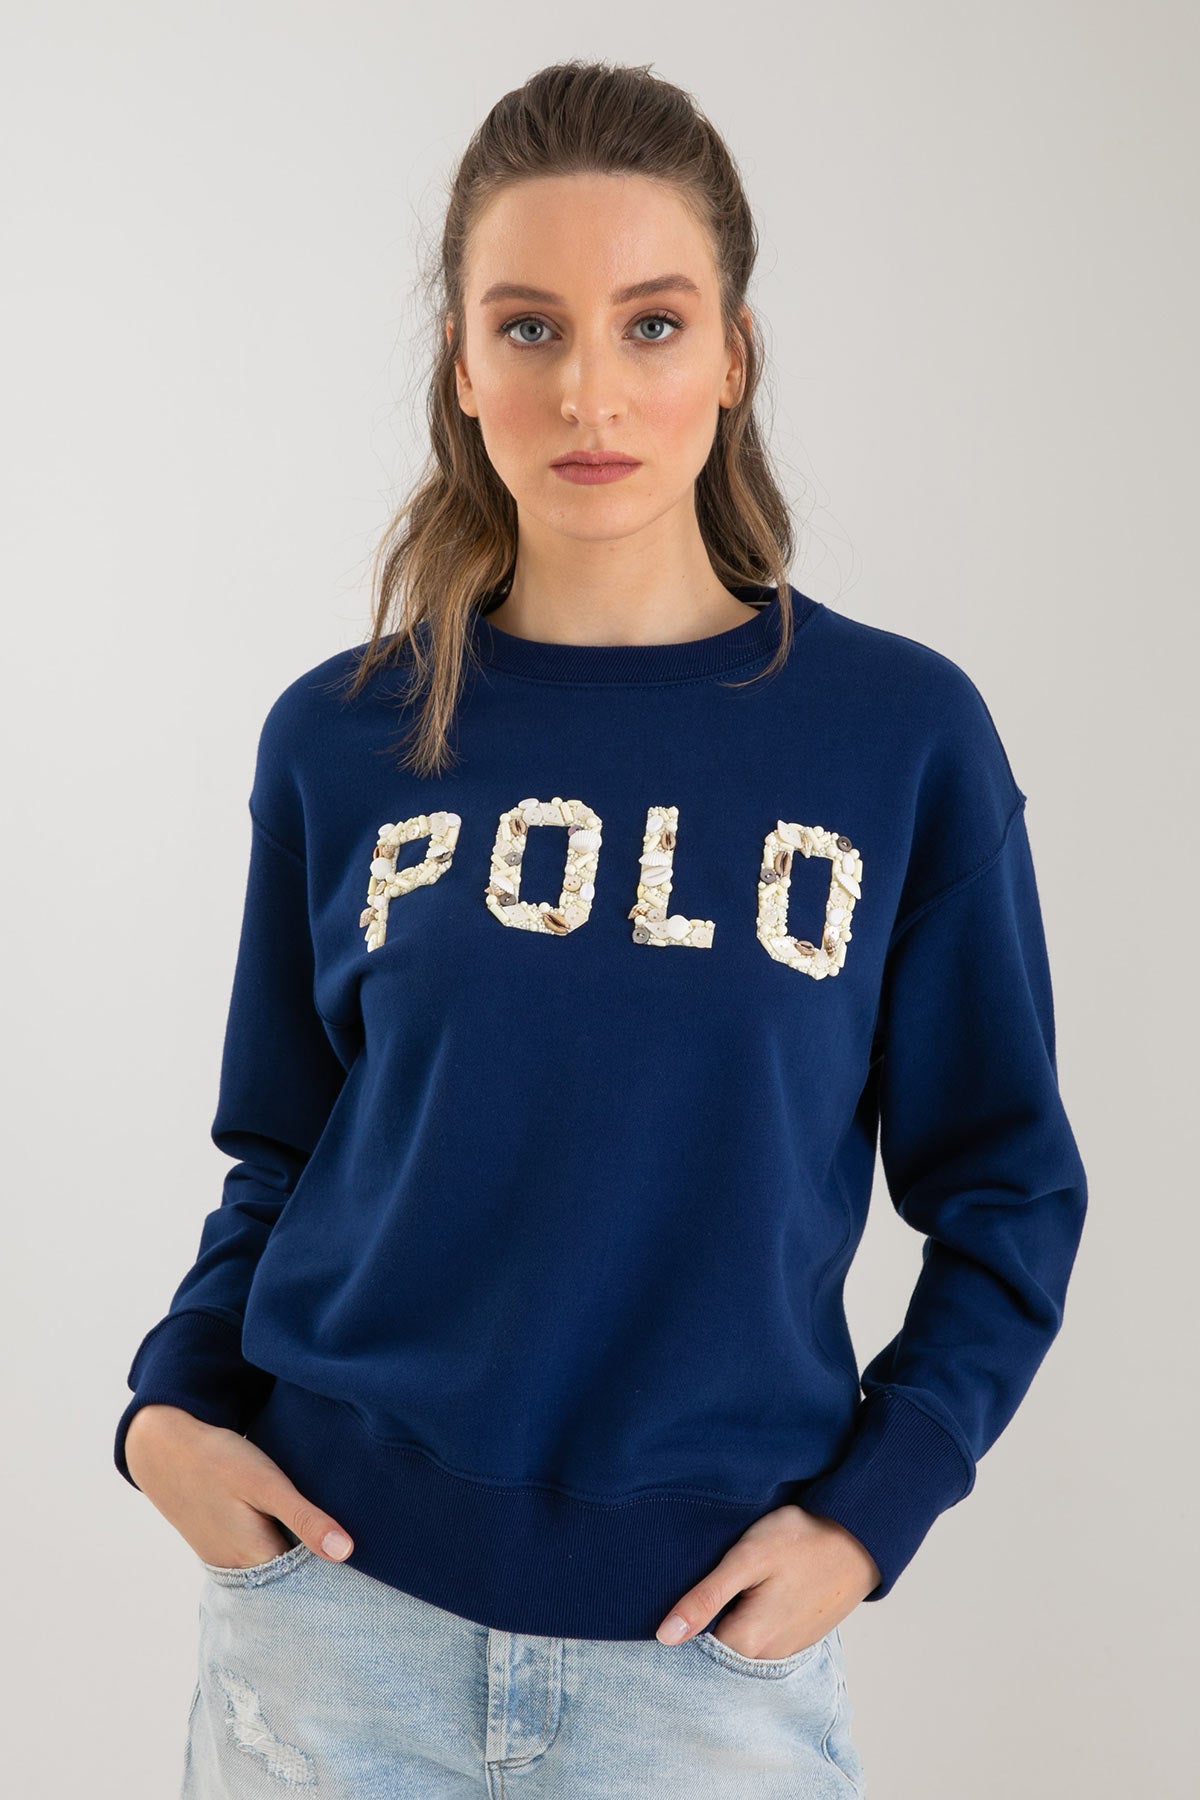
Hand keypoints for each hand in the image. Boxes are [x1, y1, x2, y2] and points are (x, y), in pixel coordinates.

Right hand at [123, 1403, 355, 1568]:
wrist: (163, 1448)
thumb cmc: (219, 1461)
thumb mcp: (267, 1484)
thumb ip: (305, 1518)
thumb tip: (346, 1552)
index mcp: (256, 1561)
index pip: (309, 1584)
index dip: (338, 1577)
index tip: (369, 1571)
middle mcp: (241, 1569)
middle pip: (293, 1580)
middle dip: (321, 1570)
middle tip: (360, 1559)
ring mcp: (229, 1558)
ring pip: (277, 1567)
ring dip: (301, 1558)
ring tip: (338, 1546)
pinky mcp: (224, 1543)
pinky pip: (261, 1555)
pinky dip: (281, 1547)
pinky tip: (299, 1532)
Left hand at [655, 1504, 880, 1655]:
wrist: (857, 1537)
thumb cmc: (801, 1541)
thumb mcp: (746, 1559)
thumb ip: (705, 1598)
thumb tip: (665, 1635)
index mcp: (749, 1642)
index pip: (693, 1651)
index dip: (679, 1625)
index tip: (673, 1597)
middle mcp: (768, 1657)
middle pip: (716, 1650)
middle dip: (703, 1624)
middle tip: (701, 1583)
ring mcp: (786, 1649)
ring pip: (739, 1643)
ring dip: (727, 1620)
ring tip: (729, 1585)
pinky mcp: (798, 1636)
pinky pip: (762, 1637)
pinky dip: (750, 1619)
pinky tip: (751, 1593)